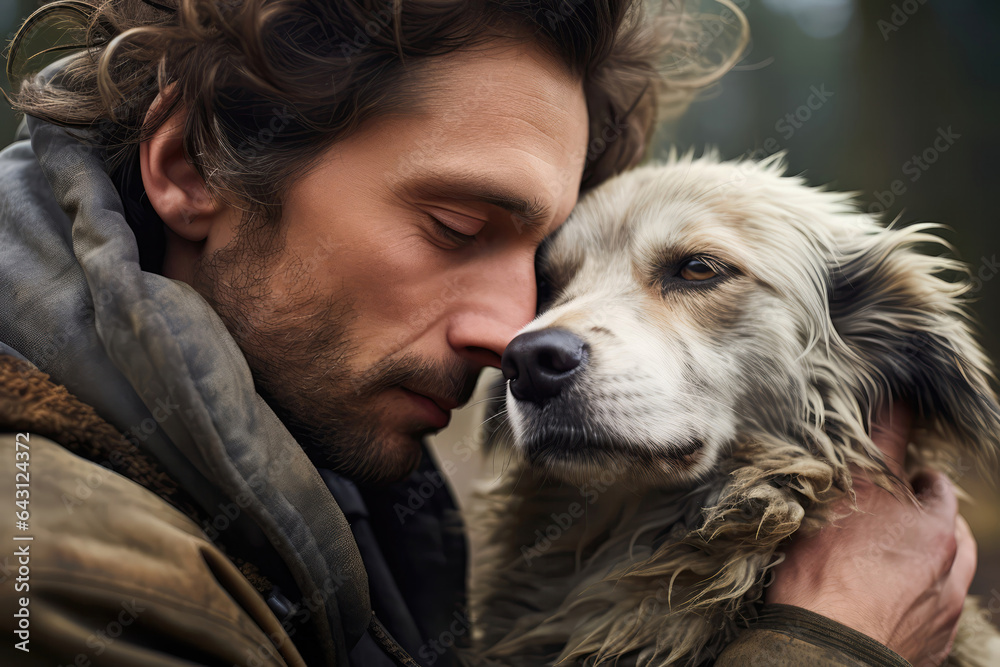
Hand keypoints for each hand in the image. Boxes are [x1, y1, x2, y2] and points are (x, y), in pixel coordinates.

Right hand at [767, 403, 976, 666]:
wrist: (828, 648)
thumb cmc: (827, 569)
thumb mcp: (848, 490)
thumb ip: (880, 442)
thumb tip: (899, 397)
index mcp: (932, 526)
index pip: (935, 486)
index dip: (913, 476)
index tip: (896, 476)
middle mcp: (949, 565)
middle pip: (950, 530)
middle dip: (926, 518)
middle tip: (892, 516)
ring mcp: (944, 609)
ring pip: (950, 571)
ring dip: (931, 558)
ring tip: (896, 558)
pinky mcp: (934, 643)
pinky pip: (936, 611)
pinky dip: (920, 597)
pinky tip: (890, 597)